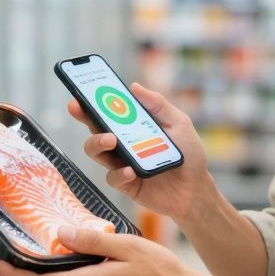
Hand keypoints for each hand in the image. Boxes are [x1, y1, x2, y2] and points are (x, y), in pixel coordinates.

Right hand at [68, 82, 216, 222]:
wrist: (196, 188)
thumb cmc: (188, 153)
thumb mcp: (178, 123)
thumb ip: (158, 105)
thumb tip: (134, 86)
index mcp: (132, 126)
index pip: (108, 110)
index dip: (92, 100)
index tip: (81, 90)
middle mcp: (122, 143)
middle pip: (95, 128)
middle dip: (84, 116)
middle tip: (78, 107)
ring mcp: (121, 163)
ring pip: (96, 152)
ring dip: (98, 143)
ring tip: (110, 140)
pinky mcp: (126, 183)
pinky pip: (113, 178)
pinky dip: (119, 173)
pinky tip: (131, 171)